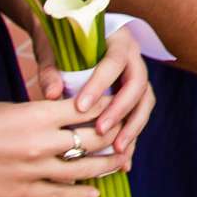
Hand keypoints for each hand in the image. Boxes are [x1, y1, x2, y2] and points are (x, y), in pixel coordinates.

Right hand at [0, 97, 131, 196]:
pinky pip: (61, 195)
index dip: (109, 106)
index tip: (121, 103)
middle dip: (116, 135)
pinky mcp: (21, 193)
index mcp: (36, 114)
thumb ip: (38, 111)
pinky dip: (82, 193)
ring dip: (108, 165)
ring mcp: (32, 171)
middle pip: (95, 139)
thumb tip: (65, 111)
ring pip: (85, 170)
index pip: (89, 108)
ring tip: (122, 162)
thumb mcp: (6, 107)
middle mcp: (40, 143)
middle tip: (129, 133)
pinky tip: (96, 191)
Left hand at [36, 33, 155, 168]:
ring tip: (116, 151)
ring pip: (145, 103)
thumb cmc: (59, 42)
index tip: (80, 107)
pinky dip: (131, 137)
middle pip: (138, 85)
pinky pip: (138, 116)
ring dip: (133, 128)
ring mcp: (138, 76)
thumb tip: (52, 94)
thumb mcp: (52, 52)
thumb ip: (51, 71)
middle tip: (100, 132)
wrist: (68, 36)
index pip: (114, 62)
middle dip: (120, 111)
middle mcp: (134, 57)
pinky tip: (123, 160)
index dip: (100, 85)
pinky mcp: (135, 96)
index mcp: (118, 40)